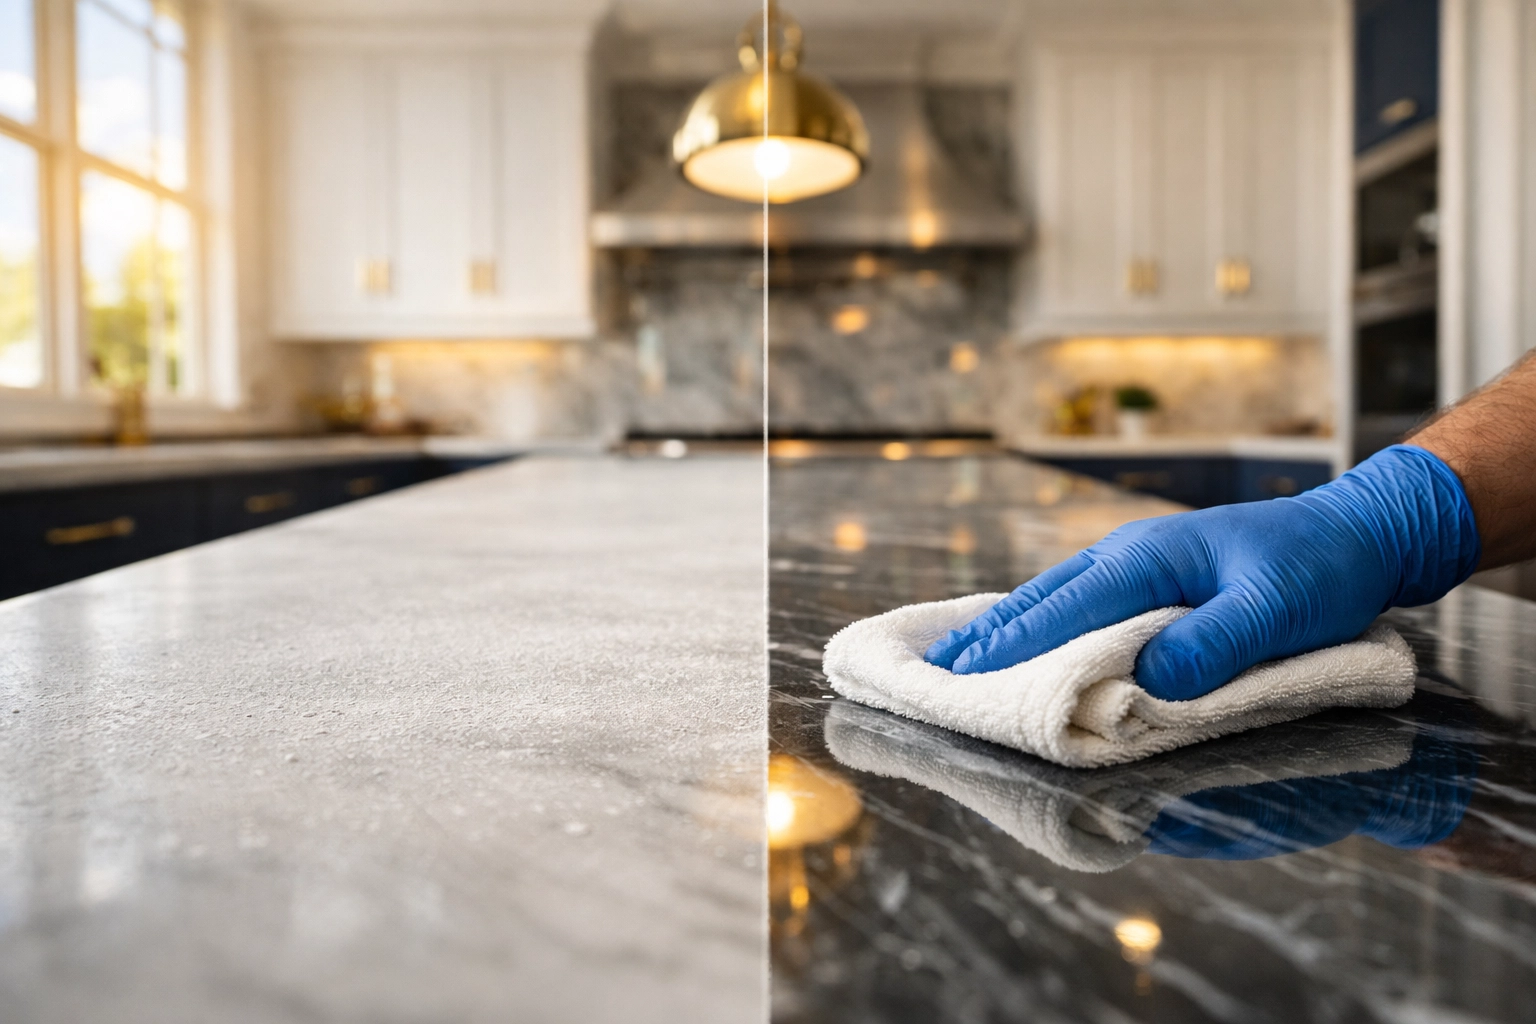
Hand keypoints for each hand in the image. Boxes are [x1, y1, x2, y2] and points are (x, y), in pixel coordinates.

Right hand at [924, 445, 1480, 699]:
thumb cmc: (1321, 569)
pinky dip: (1045, 620)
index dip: (1011, 646)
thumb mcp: (1277, 610)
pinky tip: (1033, 636)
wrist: (1359, 530)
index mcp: (1149, 559)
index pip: (1066, 609)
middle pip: (1044, 599)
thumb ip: (1213, 644)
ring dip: (1010, 629)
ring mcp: (1139, 560)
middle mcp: (1130, 554)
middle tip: (936, 670)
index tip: (961, 675)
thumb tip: (1148, 681)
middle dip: (989, 637)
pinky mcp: (1154, 574)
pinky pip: (1082, 599)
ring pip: (1057, 596)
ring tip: (965, 658)